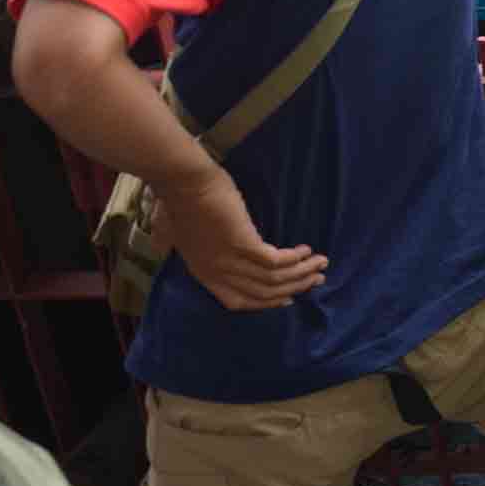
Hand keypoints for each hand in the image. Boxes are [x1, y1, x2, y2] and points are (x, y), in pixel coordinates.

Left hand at [158, 161, 325, 310]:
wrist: (184, 183)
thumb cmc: (179, 200)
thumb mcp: (175, 230)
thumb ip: (176, 241)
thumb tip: (163, 243)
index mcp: (204, 273)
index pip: (239, 300)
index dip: (267, 302)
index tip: (290, 298)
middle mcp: (218, 272)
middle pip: (262, 292)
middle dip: (293, 288)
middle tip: (317, 280)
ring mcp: (229, 260)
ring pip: (272, 279)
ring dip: (300, 273)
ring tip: (321, 264)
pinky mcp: (243, 244)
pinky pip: (275, 261)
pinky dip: (294, 259)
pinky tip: (307, 250)